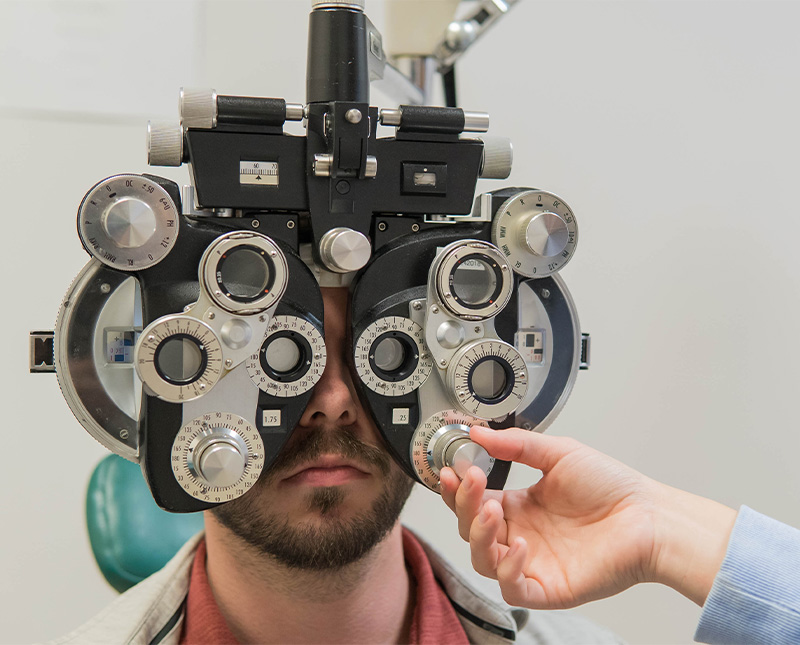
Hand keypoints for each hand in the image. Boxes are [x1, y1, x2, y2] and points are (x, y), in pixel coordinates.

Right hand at [439, 427, 735, 608]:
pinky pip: (512, 588)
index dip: (456, 488)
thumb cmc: (612, 487)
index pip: (472, 501)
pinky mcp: (548, 587)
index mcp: (518, 506)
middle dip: (462, 505)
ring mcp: (531, 563)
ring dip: (478, 535)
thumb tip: (479, 431)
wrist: (649, 515)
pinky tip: (520, 543)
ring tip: (491, 510)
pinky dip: (508, 569)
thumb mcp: (558, 453)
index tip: (452, 468)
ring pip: (483, 560)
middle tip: (472, 481)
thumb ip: (516, 444)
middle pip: (469, 529)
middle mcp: (519, 534)